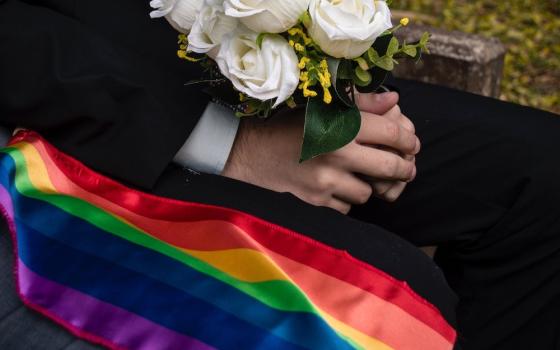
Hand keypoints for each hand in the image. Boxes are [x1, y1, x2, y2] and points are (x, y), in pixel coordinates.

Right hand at [222, 92, 418, 213]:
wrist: (251, 153)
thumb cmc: (289, 126)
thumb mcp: (322, 107)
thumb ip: (361, 103)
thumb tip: (394, 100)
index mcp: (340, 124)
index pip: (391, 132)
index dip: (408, 139)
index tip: (411, 143)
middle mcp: (337, 152)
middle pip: (389, 167)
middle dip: (404, 169)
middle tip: (407, 168)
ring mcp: (326, 180)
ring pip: (368, 191)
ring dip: (369, 185)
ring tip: (362, 177)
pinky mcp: (316, 201)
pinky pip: (347, 207)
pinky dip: (347, 199)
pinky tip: (338, 188)